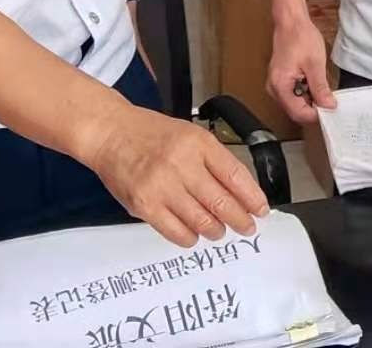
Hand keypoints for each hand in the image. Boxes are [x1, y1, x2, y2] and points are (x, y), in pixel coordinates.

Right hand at [84, 105, 269, 247]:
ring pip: (202, 221)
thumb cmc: (151, 134)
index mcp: (199, 143)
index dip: (253, 198)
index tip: (261, 210)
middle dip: (240, 220)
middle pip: (222, 203)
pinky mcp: (144, 205)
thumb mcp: (191, 135)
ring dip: (216, 230)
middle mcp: (182, 164)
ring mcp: (162, 186)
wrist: (110, 133)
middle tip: (247, 227)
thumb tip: (241, 193)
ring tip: (219, 230)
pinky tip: (194, 234)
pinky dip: (190, 237)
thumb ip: (215, 161)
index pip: (236, 176)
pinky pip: (176, 232)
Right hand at [267, 15, 334, 125]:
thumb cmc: (300, 37)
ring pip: (296, 104)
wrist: (291, 22)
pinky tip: (313, 81)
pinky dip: (306, 93)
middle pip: (296, 111)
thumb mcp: (315, 64)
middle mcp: (274, 89)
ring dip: (310, 100)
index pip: (298, 113)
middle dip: (314, 108)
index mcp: (280, 86)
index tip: (330, 109)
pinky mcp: (281, 82)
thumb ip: (320, 88)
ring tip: (321, 85)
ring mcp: (276, 86)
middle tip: (329, 98)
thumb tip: (328, 105)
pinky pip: (294, 95)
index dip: (316, 114)